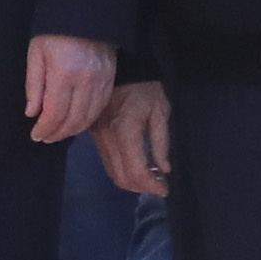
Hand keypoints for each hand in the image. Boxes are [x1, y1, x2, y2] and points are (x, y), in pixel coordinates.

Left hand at [22, 33, 117, 148]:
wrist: (86, 13)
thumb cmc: (54, 32)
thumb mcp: (36, 54)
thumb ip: (34, 85)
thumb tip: (32, 114)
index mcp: (63, 75)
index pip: (54, 113)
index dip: (44, 129)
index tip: (36, 135)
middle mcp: (85, 82)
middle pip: (73, 120)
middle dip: (57, 133)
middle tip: (46, 137)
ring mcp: (101, 81)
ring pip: (88, 117)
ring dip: (73, 130)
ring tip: (59, 132)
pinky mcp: (110, 79)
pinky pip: (100, 107)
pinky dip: (88, 119)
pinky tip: (77, 121)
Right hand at [93, 82, 171, 197]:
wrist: (120, 71)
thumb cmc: (144, 88)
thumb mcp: (160, 111)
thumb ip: (161, 142)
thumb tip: (163, 169)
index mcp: (125, 132)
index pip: (136, 171)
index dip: (151, 185)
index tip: (165, 189)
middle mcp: (108, 139)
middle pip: (122, 177)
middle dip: (142, 187)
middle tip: (159, 185)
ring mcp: (98, 139)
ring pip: (113, 173)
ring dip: (132, 181)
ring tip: (150, 177)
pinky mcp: (95, 137)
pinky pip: (108, 163)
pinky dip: (123, 171)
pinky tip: (137, 166)